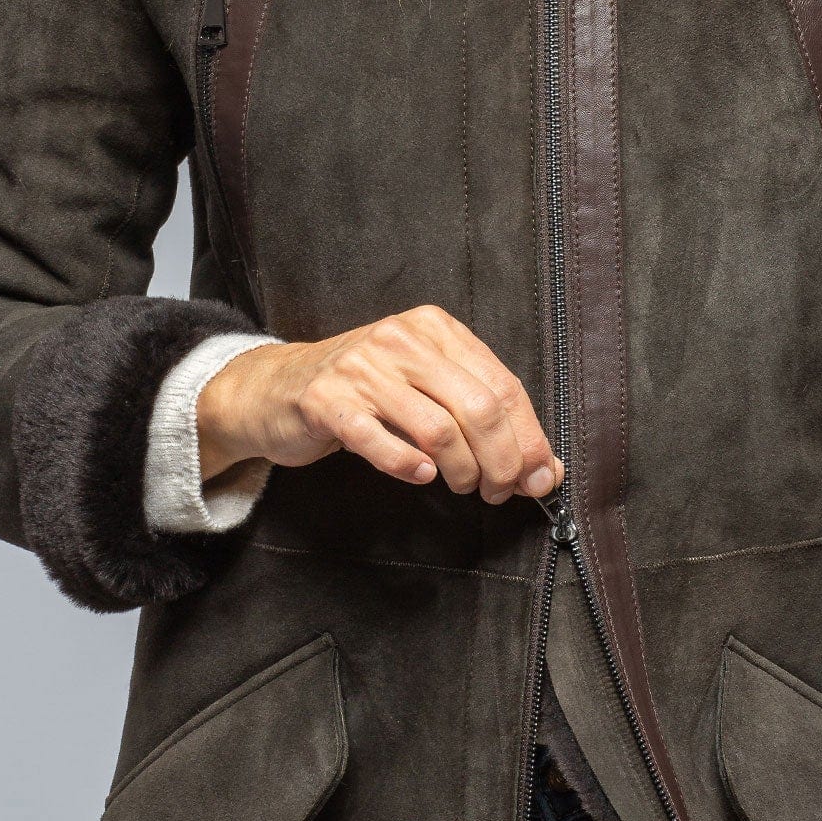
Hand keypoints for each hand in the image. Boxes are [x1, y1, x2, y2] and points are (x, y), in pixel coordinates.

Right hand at [197, 304, 562, 504]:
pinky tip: (420, 476)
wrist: (278, 388)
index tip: (539, 476)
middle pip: (478, 408)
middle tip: (499, 491)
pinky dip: (408, 466)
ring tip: (461, 487)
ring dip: (461, 470)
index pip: (503, 386)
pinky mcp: (327, 401)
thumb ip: (481, 418)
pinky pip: (380, 441)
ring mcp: (362, 368)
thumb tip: (544, 469)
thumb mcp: (426, 388)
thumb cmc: (365, 393)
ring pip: (438, 429)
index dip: (528, 438)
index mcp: (436, 329)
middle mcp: (402, 339)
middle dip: (501, 461)